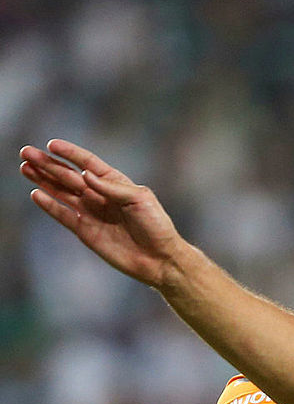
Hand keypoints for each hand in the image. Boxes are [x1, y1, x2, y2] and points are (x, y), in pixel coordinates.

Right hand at [19, 140, 188, 289]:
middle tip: (26, 152)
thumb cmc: (156, 226)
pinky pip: (63, 215)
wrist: (159, 259)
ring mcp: (91, 212)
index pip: (88, 163)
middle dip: (47, 164)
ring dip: (43, 180)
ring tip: (25, 167)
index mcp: (116, 183)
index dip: (70, 154)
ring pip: (61, 192)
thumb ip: (112, 188)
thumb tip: (86, 175)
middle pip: (68, 175)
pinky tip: (36, 194)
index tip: (51, 144)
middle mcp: (100, 196)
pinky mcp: (85, 231)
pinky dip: (50, 205)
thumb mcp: (140, 200)